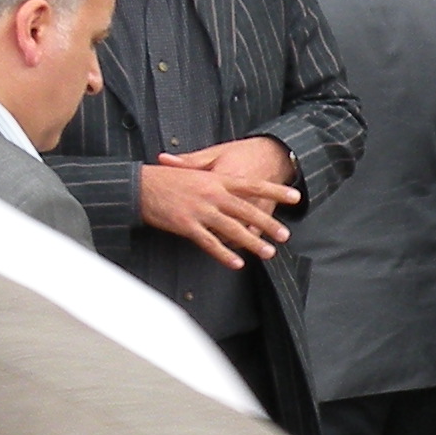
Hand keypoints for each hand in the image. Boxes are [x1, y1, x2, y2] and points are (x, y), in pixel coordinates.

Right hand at [141, 138, 298, 267]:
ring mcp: (200, 211)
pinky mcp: (187, 225)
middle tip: (285, 235)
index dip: (276, 190)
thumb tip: (235, 187)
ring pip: (233, 229)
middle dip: (268, 224)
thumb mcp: (195, 171)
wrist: (139, 185)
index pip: (253, 185)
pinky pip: (210, 243)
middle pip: (247, 210)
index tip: (296, 197)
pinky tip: (237, 263)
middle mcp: (213, 194)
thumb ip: (216, 179)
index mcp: (217, 180)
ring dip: (253, 243)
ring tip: (268, 253)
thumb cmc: (167, 178)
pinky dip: (225, 254)